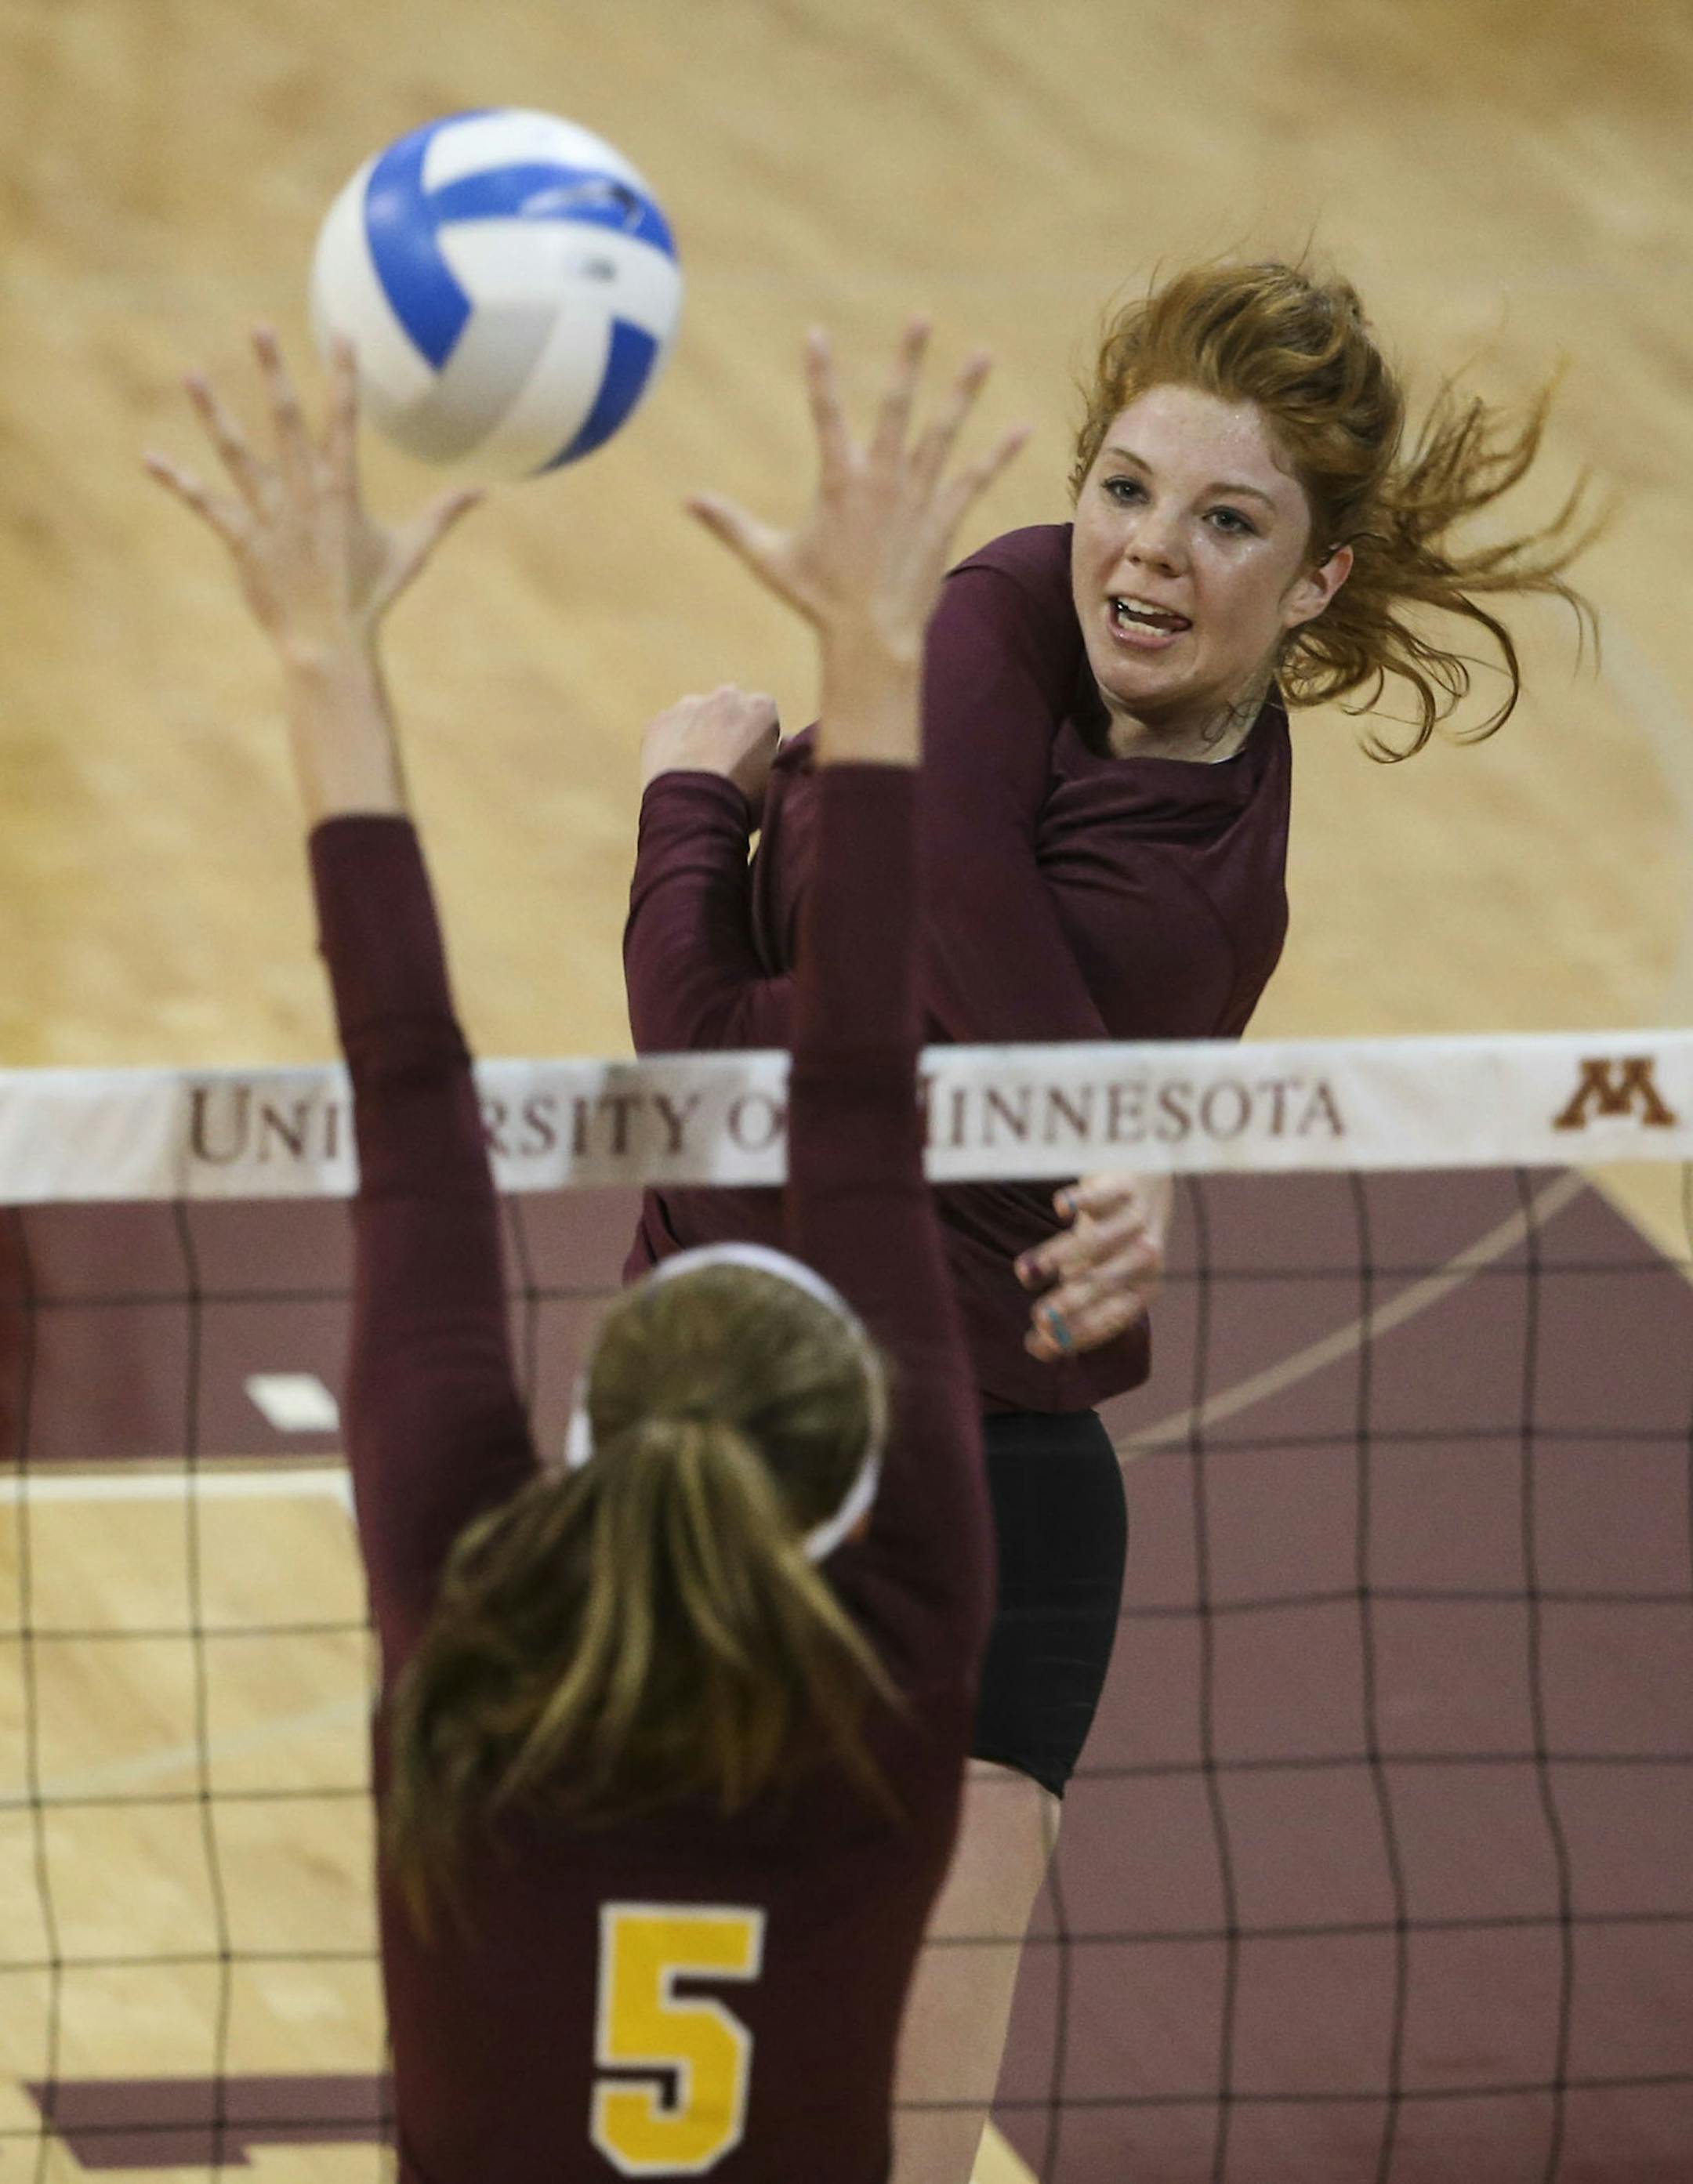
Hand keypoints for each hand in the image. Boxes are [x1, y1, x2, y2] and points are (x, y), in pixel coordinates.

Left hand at [143, 326, 481, 666]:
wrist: (331, 645)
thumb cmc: (371, 599)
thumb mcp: (412, 551)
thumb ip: (444, 514)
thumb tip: (485, 492)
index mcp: (343, 491)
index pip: (345, 422)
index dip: (343, 377)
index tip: (341, 335)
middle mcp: (304, 495)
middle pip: (286, 422)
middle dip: (273, 373)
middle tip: (257, 327)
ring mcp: (271, 517)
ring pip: (238, 455)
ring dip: (213, 414)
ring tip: (191, 374)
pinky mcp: (244, 542)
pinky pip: (206, 505)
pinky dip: (177, 482)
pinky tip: (149, 459)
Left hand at [640, 686, 780, 807]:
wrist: (692, 811)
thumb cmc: (743, 798)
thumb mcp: (777, 779)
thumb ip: (785, 752)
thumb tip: (786, 740)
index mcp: (760, 707)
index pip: (764, 714)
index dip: (759, 738)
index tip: (754, 762)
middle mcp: (725, 696)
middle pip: (729, 708)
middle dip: (728, 728)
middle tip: (724, 765)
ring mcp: (688, 707)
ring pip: (696, 716)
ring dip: (698, 734)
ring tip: (697, 772)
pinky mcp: (658, 722)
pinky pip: (669, 730)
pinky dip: (672, 745)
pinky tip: (676, 773)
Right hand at [688, 320, 1028, 674]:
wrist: (870, 639)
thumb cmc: (817, 601)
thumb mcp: (768, 559)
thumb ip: (730, 524)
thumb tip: (686, 501)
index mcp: (838, 482)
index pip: (826, 414)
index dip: (820, 373)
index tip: (815, 333)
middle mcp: (881, 480)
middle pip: (897, 407)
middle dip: (909, 360)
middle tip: (921, 317)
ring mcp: (917, 498)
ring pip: (943, 434)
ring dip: (963, 393)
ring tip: (983, 355)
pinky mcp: (943, 521)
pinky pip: (975, 480)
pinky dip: (999, 455)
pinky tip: (1022, 428)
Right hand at [1016, 1172, 1173, 1361]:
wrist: (1147, 1182)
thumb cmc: (1113, 1242)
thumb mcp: (1098, 1277)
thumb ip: (1074, 1309)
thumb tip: (1037, 1349)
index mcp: (1144, 1287)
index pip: (1112, 1317)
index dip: (1078, 1331)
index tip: (1040, 1342)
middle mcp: (1146, 1257)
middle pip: (1104, 1283)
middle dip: (1071, 1303)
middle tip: (1039, 1317)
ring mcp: (1137, 1220)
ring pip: (1096, 1241)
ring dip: (1059, 1257)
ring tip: (1025, 1272)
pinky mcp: (1124, 1187)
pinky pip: (1101, 1196)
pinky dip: (1080, 1200)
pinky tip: (1061, 1207)